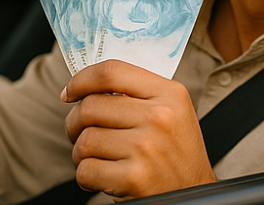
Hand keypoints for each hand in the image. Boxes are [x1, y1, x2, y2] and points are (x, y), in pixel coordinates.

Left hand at [62, 60, 215, 200]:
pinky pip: (86, 170)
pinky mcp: (134, 177)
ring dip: (81, 153)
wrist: (193, 194)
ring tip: (97, 159)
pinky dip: (86, 177)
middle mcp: (159, 117)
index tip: (69, 92)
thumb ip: (136, 92)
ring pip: (84, 140)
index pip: (111, 71)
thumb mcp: (171, 111)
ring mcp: (146, 147)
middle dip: (75, 123)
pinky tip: (102, 178)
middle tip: (81, 134)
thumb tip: (85, 84)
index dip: (81, 80)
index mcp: (169, 93)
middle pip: (90, 106)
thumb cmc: (175, 153)